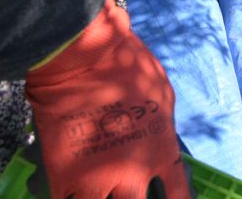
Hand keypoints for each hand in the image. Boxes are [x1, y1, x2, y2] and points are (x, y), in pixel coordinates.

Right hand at [25, 0, 190, 198]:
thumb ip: (163, 130)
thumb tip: (160, 147)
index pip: (178, 195)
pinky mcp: (63, 177)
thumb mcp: (163, 97)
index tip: (164, 197)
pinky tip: (73, 193)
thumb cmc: (129, 66)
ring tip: (101, 192)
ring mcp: (97, 179)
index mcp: (162, 152)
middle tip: (127, 191)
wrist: (83, 56)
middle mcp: (133, 172)